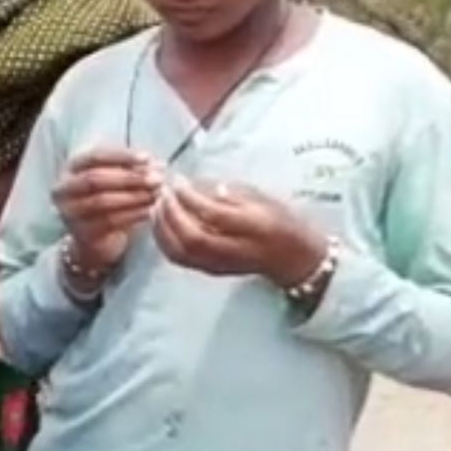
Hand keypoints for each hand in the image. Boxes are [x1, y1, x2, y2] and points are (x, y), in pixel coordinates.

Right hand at [52, 148, 163, 279]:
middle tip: (156, 179)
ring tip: (156, 194)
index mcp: (71, 168)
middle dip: (129, 178)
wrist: (94, 237)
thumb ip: (128, 168)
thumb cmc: (105, 198)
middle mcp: (63, 189)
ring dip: (133, 196)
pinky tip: (150, 211)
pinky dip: (133, 215)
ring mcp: (69, 212)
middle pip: (95, 179)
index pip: (94, 156)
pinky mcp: (81, 233)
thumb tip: (156, 165)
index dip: (121, 156)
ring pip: (102, 201)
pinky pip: (110, 222)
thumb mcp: (112, 178)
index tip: (148, 158)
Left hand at [152, 177, 326, 286]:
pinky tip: (160, 222)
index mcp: (254, 228)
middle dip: (172, 213)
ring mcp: (220, 264)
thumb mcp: (263, 198)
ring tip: (158, 204)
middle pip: (193, 239)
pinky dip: (163, 240)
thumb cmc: (280, 221)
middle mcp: (235, 251)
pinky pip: (178, 258)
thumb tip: (200, 186)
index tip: (179, 180)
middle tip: (164, 191)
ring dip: (163, 227)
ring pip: (181, 252)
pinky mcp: (210, 270)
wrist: (293, 258)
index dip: (191, 197)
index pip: (215, 215)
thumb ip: (232, 193)